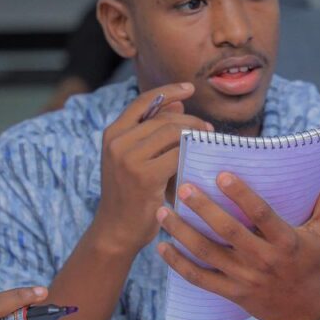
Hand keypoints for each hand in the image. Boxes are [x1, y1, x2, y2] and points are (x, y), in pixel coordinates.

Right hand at [93, 83, 212, 254]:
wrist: (116, 231)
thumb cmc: (130, 194)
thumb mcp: (134, 158)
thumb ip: (153, 132)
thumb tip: (178, 105)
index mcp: (112, 134)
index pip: (143, 101)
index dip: (168, 91)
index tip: (190, 88)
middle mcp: (117, 142)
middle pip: (163, 119)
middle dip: (190, 120)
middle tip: (207, 128)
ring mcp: (128, 159)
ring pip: (172, 134)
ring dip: (194, 135)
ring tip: (206, 141)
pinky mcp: (144, 176)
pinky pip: (177, 155)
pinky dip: (191, 155)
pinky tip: (200, 159)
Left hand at [156, 174, 319, 319]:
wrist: (310, 311)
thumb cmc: (317, 262)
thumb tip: (319, 167)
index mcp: (287, 241)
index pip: (262, 215)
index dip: (242, 195)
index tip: (222, 175)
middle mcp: (264, 260)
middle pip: (228, 232)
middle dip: (203, 209)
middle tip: (183, 188)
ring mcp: (245, 278)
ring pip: (207, 254)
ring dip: (182, 232)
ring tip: (163, 212)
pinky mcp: (233, 293)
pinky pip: (200, 279)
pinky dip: (178, 264)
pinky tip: (162, 247)